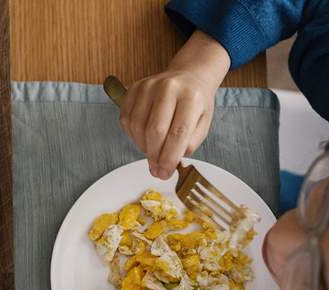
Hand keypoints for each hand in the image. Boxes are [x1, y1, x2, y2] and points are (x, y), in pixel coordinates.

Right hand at [119, 31, 230, 179]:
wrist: (189, 77)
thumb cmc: (196, 104)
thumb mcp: (202, 124)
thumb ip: (188, 145)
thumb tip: (168, 164)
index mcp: (191, 97)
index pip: (178, 133)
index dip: (169, 158)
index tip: (165, 174)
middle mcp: (168, 87)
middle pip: (155, 130)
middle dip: (154, 156)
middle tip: (157, 170)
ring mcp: (148, 86)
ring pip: (138, 126)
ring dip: (143, 148)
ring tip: (152, 153)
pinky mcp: (134, 88)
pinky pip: (126, 119)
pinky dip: (133, 136)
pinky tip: (143, 140)